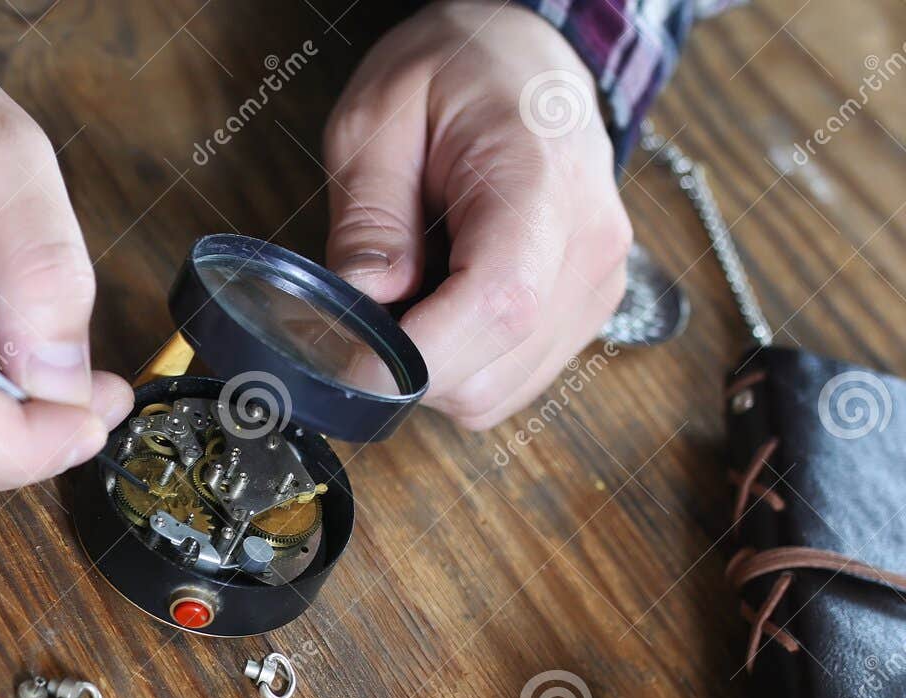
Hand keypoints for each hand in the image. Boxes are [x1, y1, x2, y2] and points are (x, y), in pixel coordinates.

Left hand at [324, 1, 631, 429]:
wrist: (527, 58)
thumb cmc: (455, 72)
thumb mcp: (377, 117)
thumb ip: (368, 215)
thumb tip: (360, 305)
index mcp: (540, 182)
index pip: (497, 305)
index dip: (413, 358)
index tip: (346, 360)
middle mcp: (589, 245)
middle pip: (489, 371)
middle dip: (404, 366)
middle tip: (361, 311)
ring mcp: (596, 285)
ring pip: (495, 394)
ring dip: (430, 371)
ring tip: (408, 293)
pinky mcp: (586, 311)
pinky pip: (508, 382)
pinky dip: (458, 366)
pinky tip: (440, 305)